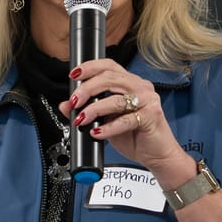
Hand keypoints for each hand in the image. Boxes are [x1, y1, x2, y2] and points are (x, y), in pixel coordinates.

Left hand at [58, 59, 195, 184]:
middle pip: (109, 79)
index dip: (90, 67)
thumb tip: (64, 105)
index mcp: (130, 83)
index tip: (73, 75)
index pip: (109, 66)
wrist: (157, 155)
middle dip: (86, 89)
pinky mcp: (151, 116)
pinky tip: (97, 132)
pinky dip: (108, 127)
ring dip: (94, 109)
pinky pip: (125, 120)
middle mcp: (140, 87)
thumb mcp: (105, 122)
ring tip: (81, 119)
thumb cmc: (135, 136)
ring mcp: (148, 101)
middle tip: (73, 102)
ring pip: (115, 99)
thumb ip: (87, 111)